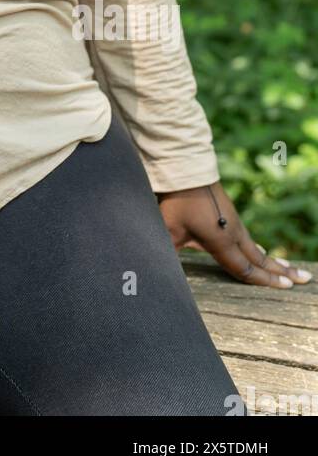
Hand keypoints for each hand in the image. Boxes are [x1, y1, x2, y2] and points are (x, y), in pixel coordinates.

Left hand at [157, 182, 312, 288]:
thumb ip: (167, 253)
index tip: (287, 287)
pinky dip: (260, 248)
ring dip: (274, 260)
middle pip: (261, 259)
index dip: (265, 281)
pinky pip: (248, 238)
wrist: (184, 168)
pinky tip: (261, 251)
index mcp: (222, 242)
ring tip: (291, 269)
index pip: (246, 268)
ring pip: (256, 248)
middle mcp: (233, 234)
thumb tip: (153, 271)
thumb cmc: (175, 202)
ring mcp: (233, 222)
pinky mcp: (229, 214)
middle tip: (305, 279)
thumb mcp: (168, 230)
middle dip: (282, 271)